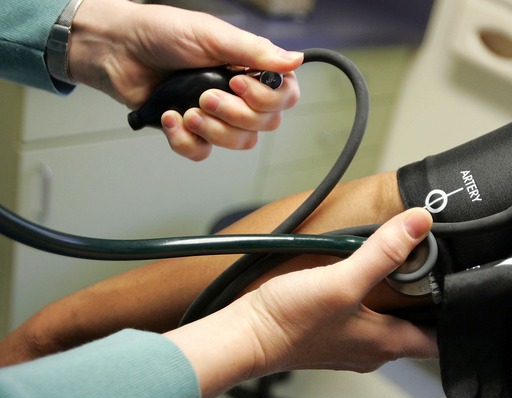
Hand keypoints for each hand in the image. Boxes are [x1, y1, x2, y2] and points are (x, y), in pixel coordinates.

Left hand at [69, 0, 302, 159]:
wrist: (117, 49)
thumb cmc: (163, 33)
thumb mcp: (213, 35)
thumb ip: (254, 51)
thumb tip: (296, 60)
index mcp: (251, 69)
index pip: (285, 97)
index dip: (267, 99)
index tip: (237, 83)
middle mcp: (240, 95)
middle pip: (265, 124)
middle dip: (235, 115)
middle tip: (206, 95)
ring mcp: (217, 115)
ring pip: (239, 142)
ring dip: (213, 129)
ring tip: (187, 109)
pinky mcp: (191, 131)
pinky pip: (203, 152)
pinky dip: (185, 139)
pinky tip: (170, 117)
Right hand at [165, 208, 437, 397]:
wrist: (243, 336)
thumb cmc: (288, 321)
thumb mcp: (342, 282)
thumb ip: (382, 253)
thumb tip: (419, 224)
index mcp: (386, 343)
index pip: (439, 342)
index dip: (457, 318)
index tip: (466, 292)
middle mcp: (372, 349)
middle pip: (417, 330)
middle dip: (430, 304)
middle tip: (436, 271)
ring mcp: (350, 344)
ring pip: (391, 324)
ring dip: (400, 301)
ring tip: (405, 269)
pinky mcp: (330, 335)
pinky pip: (364, 319)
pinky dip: (373, 300)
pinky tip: (362, 278)